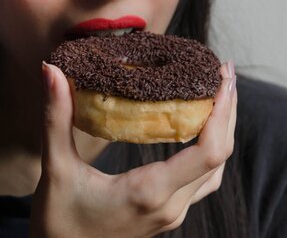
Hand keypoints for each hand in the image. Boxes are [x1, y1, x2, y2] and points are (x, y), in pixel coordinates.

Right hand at [30, 61, 236, 237]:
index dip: (223, 113)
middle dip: (228, 111)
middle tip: (223, 73)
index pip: (209, 152)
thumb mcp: (56, 169)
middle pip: (220, 155)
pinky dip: (212, 150)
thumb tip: (52, 72)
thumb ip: (56, 119)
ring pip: (216, 168)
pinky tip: (205, 130)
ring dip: (223, 130)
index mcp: (150, 192)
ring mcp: (175, 211)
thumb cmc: (58, 221)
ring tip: (220, 95)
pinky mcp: (171, 212)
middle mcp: (172, 204)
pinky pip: (205, 179)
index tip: (222, 78)